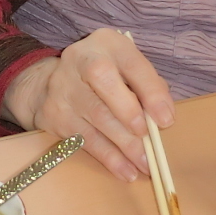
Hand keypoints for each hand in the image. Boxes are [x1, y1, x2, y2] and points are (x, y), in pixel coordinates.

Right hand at [0, 28, 173, 182]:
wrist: (48, 85)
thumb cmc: (103, 78)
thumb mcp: (125, 69)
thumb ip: (146, 86)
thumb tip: (162, 117)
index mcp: (107, 43)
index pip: (131, 62)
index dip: (151, 91)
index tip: (166, 119)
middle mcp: (81, 60)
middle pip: (104, 83)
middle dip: (131, 114)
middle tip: (149, 139)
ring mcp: (64, 88)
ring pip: (95, 116)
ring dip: (124, 145)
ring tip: (144, 164)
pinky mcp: (54, 115)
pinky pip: (84, 140)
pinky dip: (108, 158)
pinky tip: (125, 171)